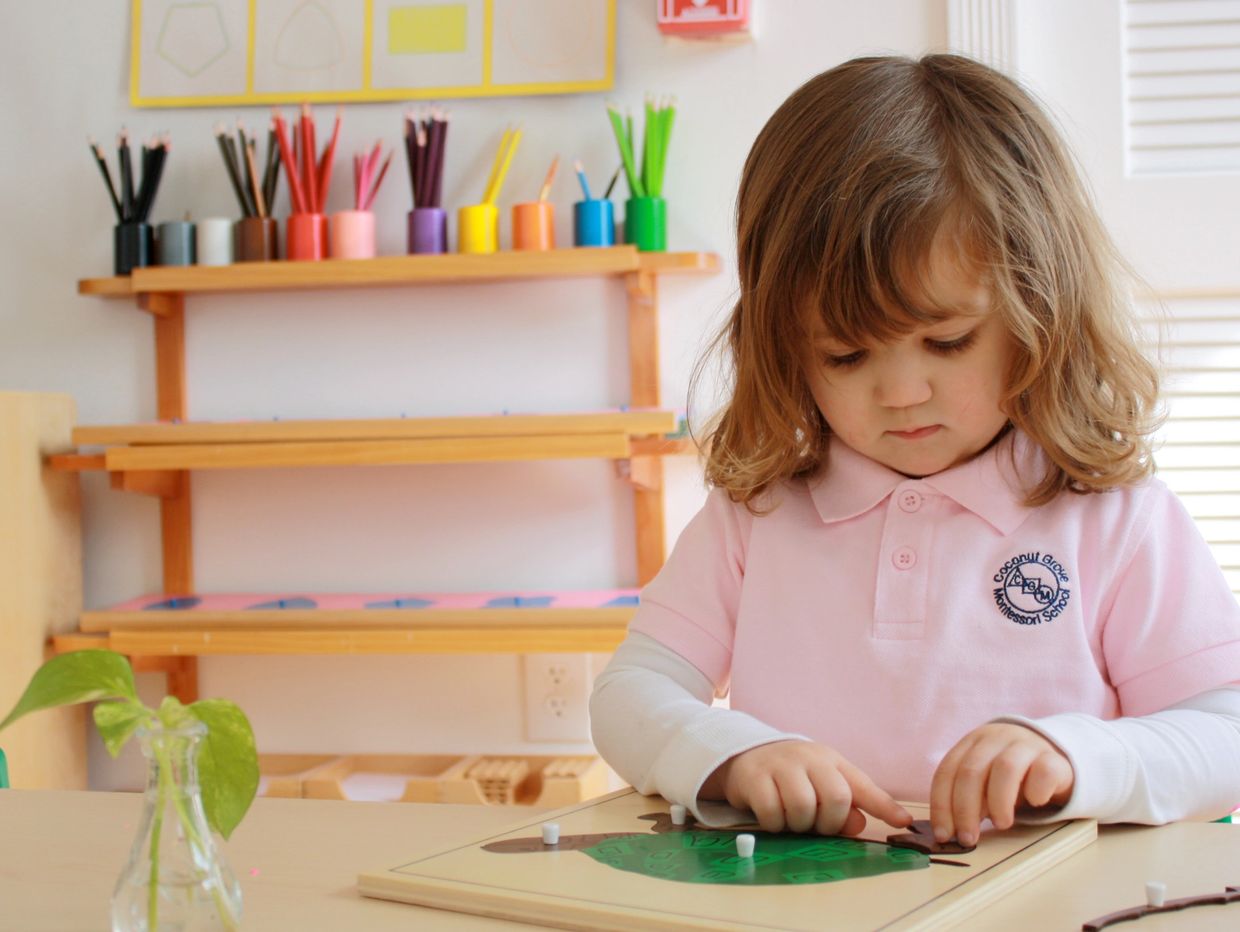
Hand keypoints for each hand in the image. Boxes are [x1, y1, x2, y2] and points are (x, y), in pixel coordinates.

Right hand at [700, 740, 912, 834]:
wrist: (745, 754)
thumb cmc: (792, 775)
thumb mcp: (821, 785)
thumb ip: (845, 806)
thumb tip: (859, 825)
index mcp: (831, 761)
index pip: (862, 785)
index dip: (885, 806)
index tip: (904, 822)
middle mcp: (809, 758)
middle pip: (836, 798)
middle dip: (829, 822)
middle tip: (815, 824)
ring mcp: (780, 765)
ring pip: (803, 807)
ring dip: (800, 825)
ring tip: (792, 819)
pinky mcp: (755, 777)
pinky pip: (772, 813)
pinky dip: (775, 824)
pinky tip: (772, 816)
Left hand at [930, 723, 1074, 846]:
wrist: (1052, 760)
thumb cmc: (1010, 779)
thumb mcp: (984, 785)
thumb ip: (967, 799)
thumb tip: (949, 831)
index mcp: (971, 743)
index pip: (947, 771)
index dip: (941, 805)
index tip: (943, 835)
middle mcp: (995, 738)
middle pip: (971, 771)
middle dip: (964, 809)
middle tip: (968, 838)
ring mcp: (1026, 745)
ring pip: (1005, 768)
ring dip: (998, 802)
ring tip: (1001, 824)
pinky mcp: (1054, 758)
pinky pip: (1043, 772)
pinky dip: (1036, 791)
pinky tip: (1034, 803)